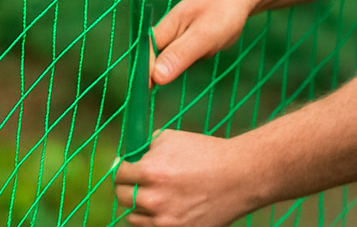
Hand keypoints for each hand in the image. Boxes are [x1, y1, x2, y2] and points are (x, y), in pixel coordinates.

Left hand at [114, 130, 255, 226]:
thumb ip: (148, 147)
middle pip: (122, 197)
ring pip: (133, 217)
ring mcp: (163, 221)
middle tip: (134, 182)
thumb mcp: (173, 138)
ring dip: (138, 206)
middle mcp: (153, 198)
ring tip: (153, 195)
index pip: (119, 174)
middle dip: (126, 186)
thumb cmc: (205, 153)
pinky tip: (163, 208)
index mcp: (150, 171)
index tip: (125, 167)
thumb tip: (132, 156)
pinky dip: (152, 219)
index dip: (121, 168)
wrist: (237, 176)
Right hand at [150, 0, 257, 85]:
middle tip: (187, 68)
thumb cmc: (225, 9)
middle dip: (167, 72)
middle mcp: (169, 30)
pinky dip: (201, 55)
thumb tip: (155, 78)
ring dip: (190, 62)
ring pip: (175, 60)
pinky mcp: (193, 36)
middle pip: (156, 61)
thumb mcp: (204, 35)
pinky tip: (215, 43)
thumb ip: (180, 54)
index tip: (145, 97)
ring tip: (211, 45)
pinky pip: (190, 54)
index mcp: (165, 27)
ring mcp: (181, 33)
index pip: (144, 56)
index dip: (142, 77)